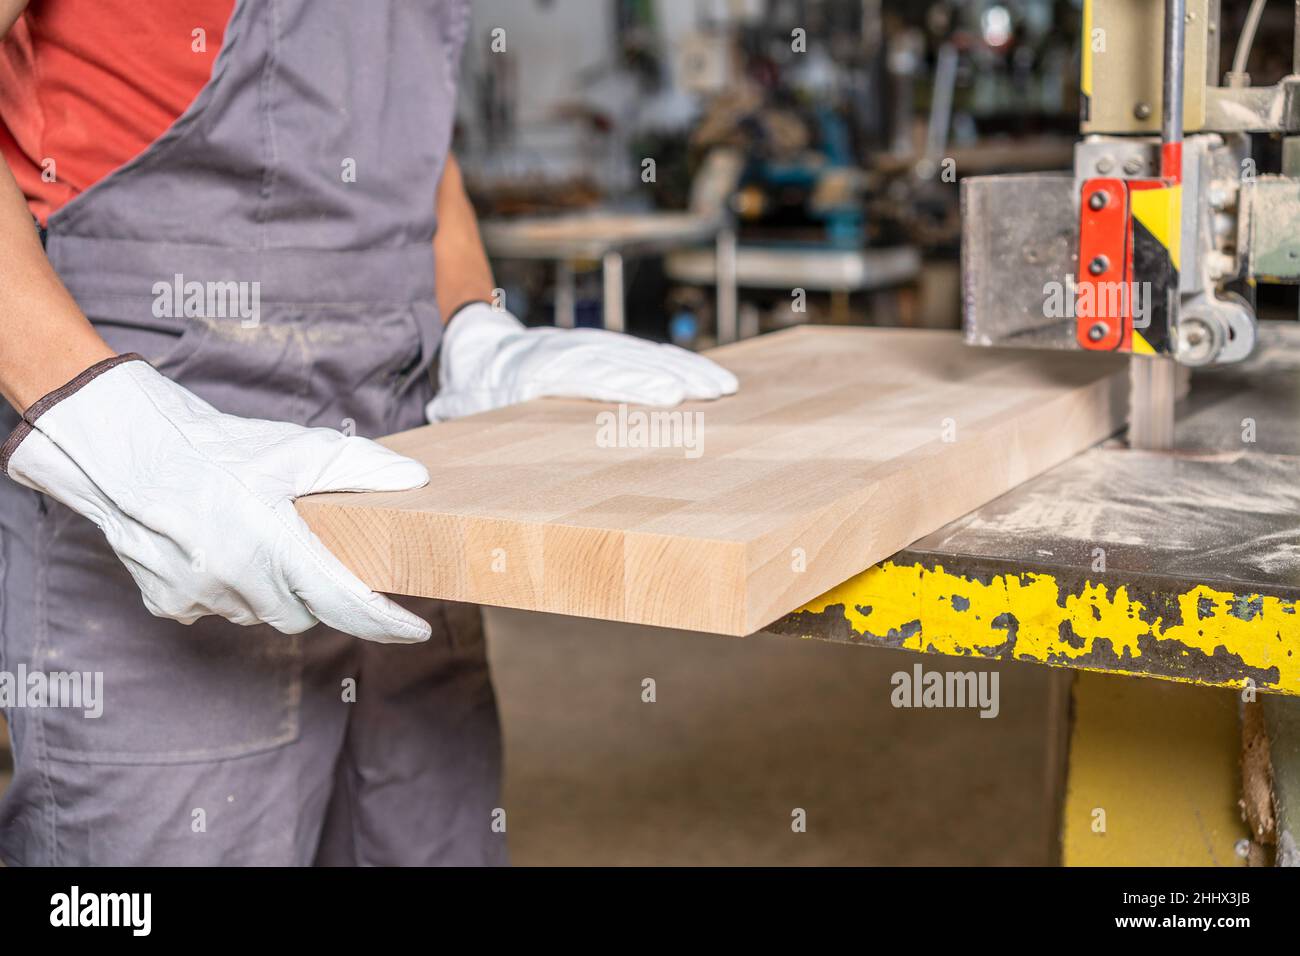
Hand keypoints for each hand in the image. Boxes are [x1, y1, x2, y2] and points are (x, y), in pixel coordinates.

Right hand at [3, 355, 431, 642]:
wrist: (126, 449)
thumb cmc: (218, 447)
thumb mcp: (298, 449)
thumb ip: (361, 468)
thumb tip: (415, 481)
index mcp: (276, 547)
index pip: (347, 603)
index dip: (386, 622)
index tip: (417, 629)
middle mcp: (238, 582)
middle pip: (303, 615)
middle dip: (314, 593)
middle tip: (310, 556)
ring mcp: (201, 598)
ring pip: (258, 614)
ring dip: (269, 591)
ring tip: (256, 542)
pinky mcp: (169, 603)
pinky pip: (216, 610)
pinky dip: (227, 590)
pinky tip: (217, 549)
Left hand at [426, 303, 738, 421]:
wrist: (476, 345)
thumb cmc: (472, 389)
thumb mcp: (461, 407)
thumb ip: (460, 418)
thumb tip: (429, 447)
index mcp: (534, 368)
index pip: (589, 373)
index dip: (629, 383)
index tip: (665, 395)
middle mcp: (569, 352)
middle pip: (627, 361)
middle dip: (671, 377)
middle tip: (712, 394)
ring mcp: (591, 348)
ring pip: (642, 354)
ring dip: (684, 370)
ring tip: (723, 388)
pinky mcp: (604, 350)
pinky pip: (645, 354)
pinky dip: (678, 364)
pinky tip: (708, 379)